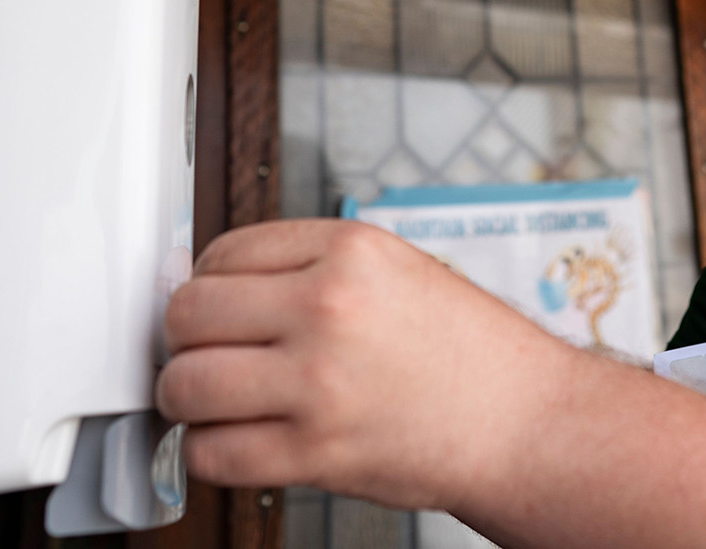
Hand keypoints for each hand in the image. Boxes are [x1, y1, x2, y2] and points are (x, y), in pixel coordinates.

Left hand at [156, 218, 580, 511]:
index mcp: (348, 251)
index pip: (221, 253)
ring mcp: (319, 382)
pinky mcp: (316, 452)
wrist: (522, 422)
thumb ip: (310, 269)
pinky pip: (212, 453)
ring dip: (185, 399)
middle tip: (202, 354)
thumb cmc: (466, 351)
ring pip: (186, 385)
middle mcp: (328, 307)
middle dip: (183, 340)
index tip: (212, 310)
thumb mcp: (396, 269)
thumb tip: (216, 285)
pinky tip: (234, 442)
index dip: (205, 285)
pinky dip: (208, 453)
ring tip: (210, 403)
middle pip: (189, 314)